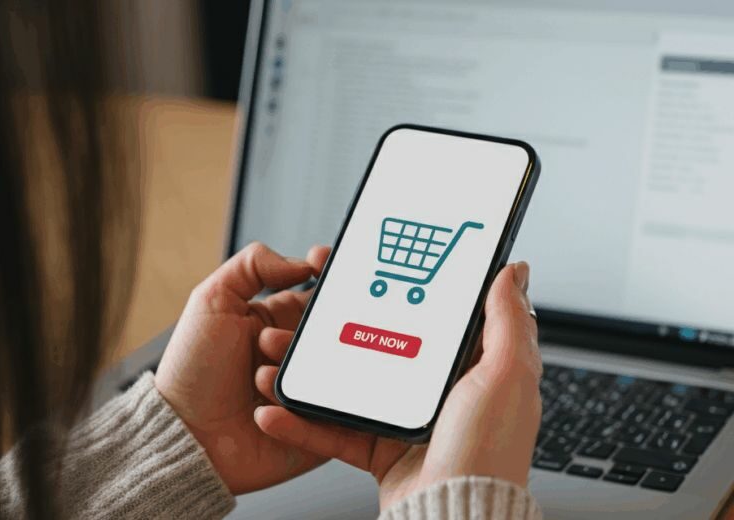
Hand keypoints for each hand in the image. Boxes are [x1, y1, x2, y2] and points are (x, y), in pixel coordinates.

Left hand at [155, 242, 330, 493]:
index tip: (325, 263)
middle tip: (276, 340)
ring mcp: (312, 388)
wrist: (186, 437)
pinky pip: (335, 415)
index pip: (320, 291)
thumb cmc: (192, 371)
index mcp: (281, 319)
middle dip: (317, 328)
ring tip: (259, 378)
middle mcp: (300, 352)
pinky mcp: (321, 426)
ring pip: (338, 368)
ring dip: (302, 369)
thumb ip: (253, 265)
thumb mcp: (212, 301)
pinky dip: (302, 409)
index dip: (330, 274)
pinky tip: (265, 408)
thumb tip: (301, 262)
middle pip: (337, 328)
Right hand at [254, 262, 541, 509]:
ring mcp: (405, 419)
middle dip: (340, 327)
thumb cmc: (487, 452)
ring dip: (311, 371)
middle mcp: (437, 390)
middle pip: (381, 344)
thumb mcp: (506, 374)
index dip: (404, 290)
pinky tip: (278, 408)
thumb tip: (512, 271)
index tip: (370, 270)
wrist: (452, 517)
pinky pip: (334, 429)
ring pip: (349, 383)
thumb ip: (507, 321)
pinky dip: (303, 422)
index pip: (433, 317)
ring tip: (281, 355)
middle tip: (310, 309)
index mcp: (469, 367)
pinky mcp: (379, 448)